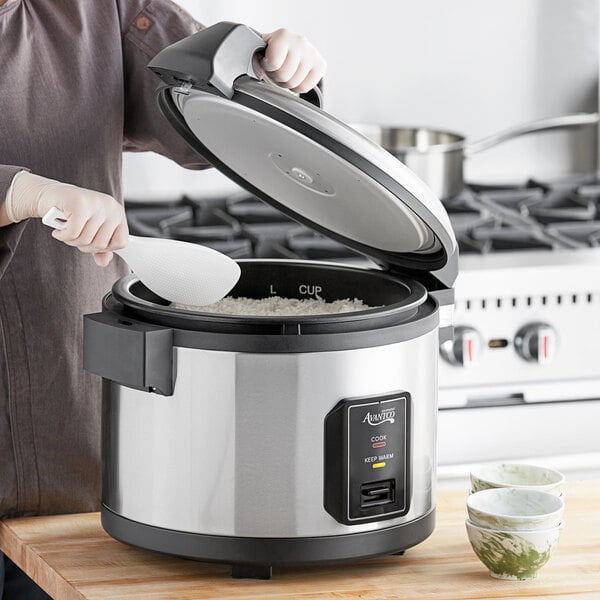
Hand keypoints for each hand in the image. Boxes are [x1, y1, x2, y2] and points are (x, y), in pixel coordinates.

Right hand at [5, 172, 127, 266]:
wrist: (50, 195)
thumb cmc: (73, 214)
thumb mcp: (91, 232)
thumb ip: (100, 249)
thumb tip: (104, 262)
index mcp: (118, 213)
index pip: (121, 242)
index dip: (105, 248)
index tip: (92, 240)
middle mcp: (111, 207)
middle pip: (101, 244)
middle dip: (84, 245)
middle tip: (75, 234)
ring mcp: (96, 204)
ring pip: (85, 240)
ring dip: (71, 240)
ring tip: (67, 229)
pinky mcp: (79, 204)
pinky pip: (73, 233)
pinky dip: (62, 236)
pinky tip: (59, 229)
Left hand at [257, 29, 325, 92]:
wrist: (289, 47)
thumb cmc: (273, 51)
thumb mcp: (261, 51)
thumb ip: (256, 59)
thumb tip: (256, 73)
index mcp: (283, 35)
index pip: (274, 63)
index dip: (268, 67)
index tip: (268, 63)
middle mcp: (300, 41)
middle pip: (284, 76)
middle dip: (277, 77)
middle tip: (277, 70)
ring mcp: (312, 53)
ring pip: (295, 84)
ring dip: (287, 83)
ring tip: (286, 72)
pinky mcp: (321, 64)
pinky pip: (306, 87)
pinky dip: (298, 86)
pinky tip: (295, 76)